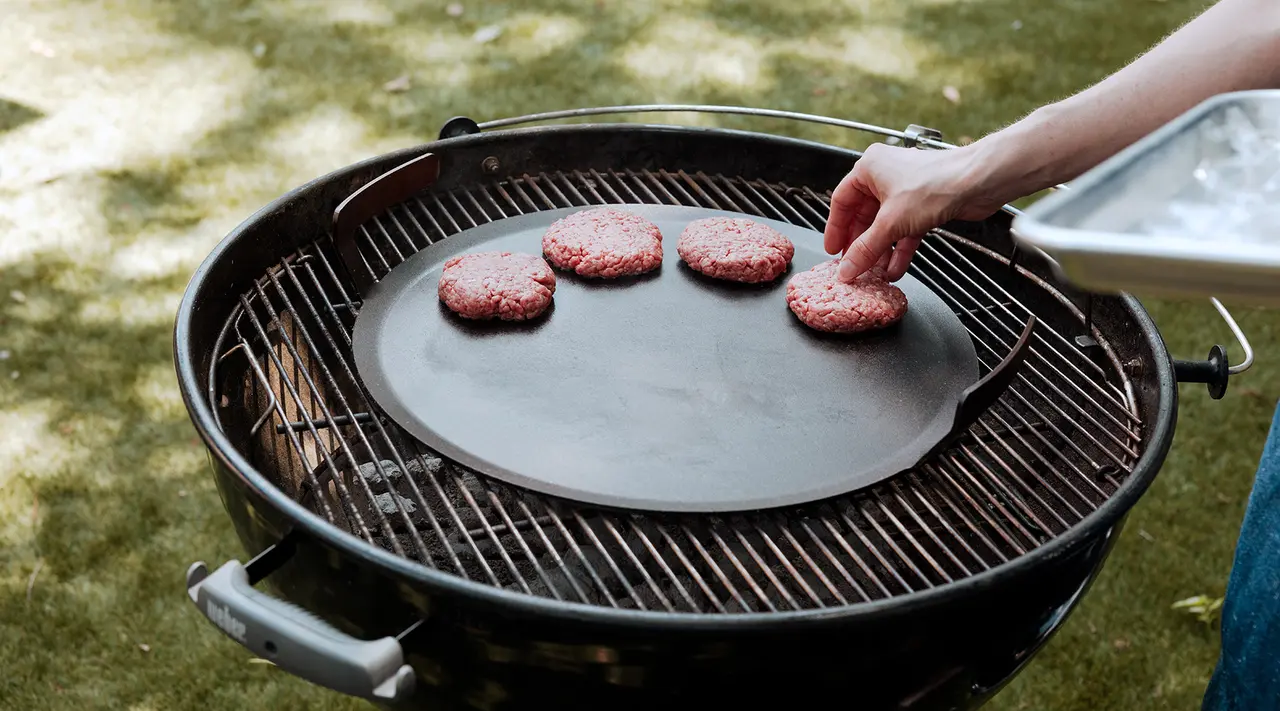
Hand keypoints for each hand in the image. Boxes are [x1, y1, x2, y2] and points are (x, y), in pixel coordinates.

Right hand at [823, 143, 1004, 281]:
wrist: (978, 181)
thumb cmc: (935, 184)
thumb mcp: (891, 223)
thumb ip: (865, 249)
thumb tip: (847, 269)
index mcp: (869, 168)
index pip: (842, 201)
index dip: (836, 228)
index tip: (833, 250)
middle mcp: (886, 176)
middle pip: (863, 216)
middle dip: (861, 245)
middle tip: (853, 266)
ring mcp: (906, 191)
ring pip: (885, 226)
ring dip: (881, 251)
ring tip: (875, 273)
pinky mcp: (924, 205)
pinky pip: (904, 230)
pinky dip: (899, 249)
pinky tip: (895, 268)